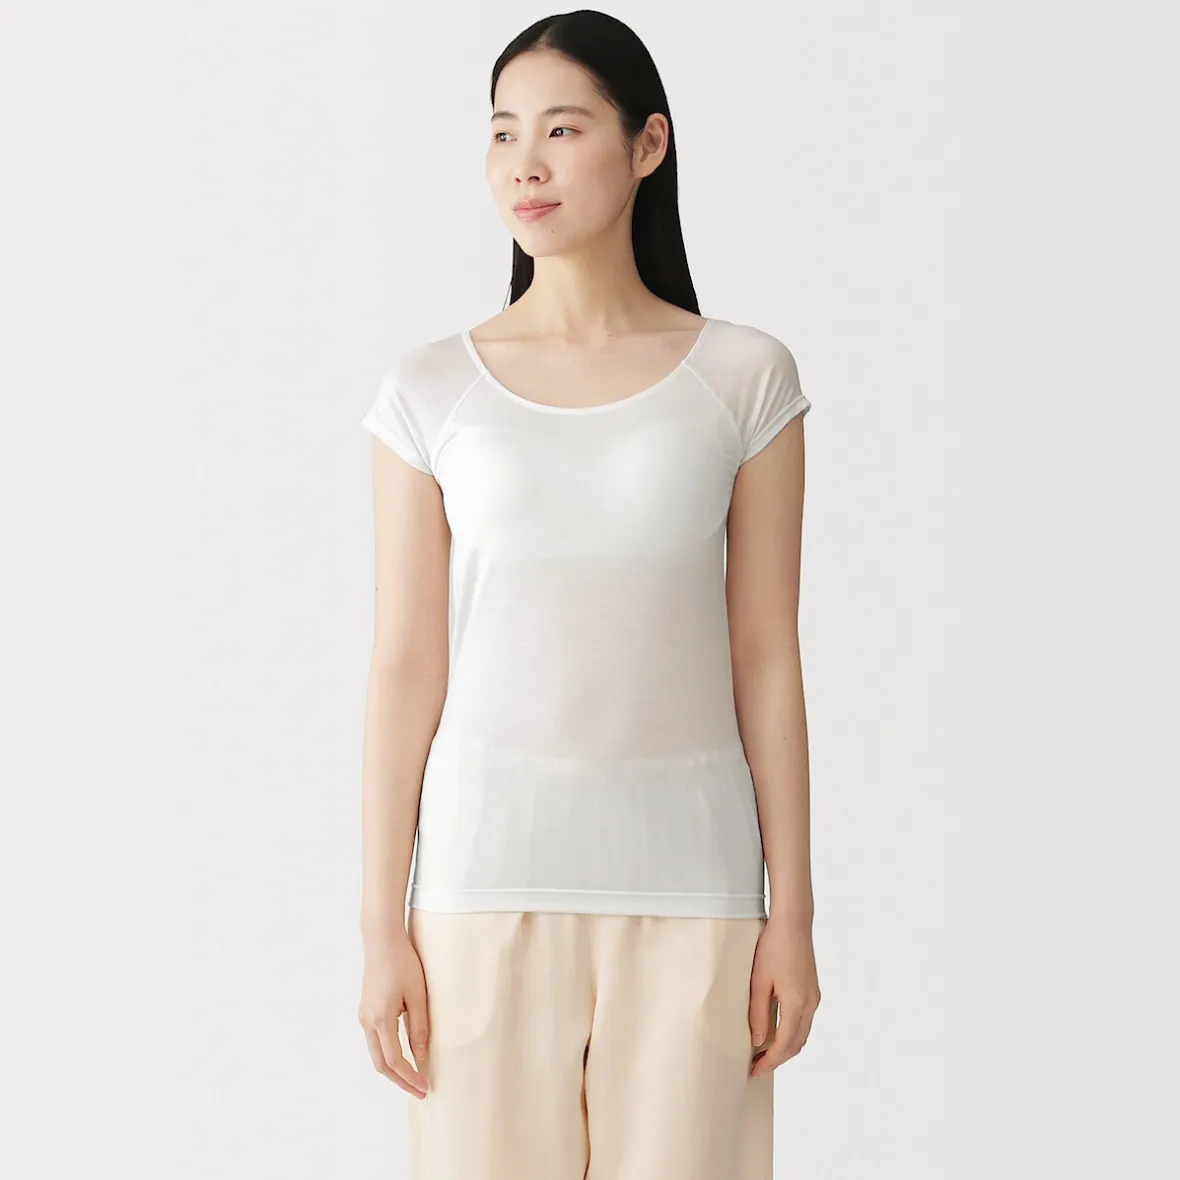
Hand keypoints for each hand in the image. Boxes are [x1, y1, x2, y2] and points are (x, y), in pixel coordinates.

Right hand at [358, 930, 430, 1098]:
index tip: (425, 1088)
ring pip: (376, 1054)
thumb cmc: (402, 962)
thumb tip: (421, 1057)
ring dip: (393, 1070)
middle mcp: (367, 1022)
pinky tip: (403, 1056)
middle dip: (400, 1081)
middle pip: (381, 1064)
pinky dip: (388, 1055)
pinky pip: (375, 1041)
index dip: (410, 1077)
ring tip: (413, 1078)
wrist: (382, 940)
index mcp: (381, 1019)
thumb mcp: (418, 995)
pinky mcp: (366, 1010)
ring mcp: (364, 1016)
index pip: (395, 1060)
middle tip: (420, 1091)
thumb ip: (419, 1027)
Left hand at [748, 915, 819, 1077]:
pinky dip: (791, 1034)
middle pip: (796, 1045)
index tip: (754, 1071)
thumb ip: (758, 1013)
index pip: (784, 1045)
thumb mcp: (759, 981)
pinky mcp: (813, 991)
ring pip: (802, 1035)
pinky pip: (804, 1022)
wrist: (793, 923)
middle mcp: (810, 1005)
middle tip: (756, 1067)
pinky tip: (776, 1032)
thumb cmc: (773, 947)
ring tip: (763, 1053)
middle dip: (777, 1059)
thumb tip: (758, 1041)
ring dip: (785, 1048)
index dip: (769, 1062)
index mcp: (797, 1004)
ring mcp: (814, 998)